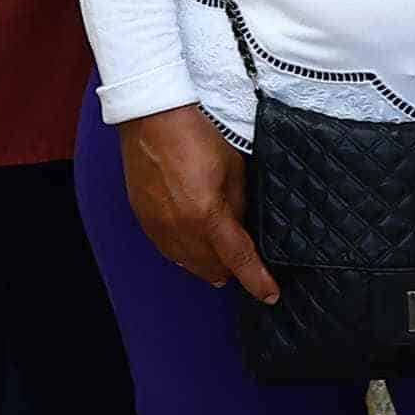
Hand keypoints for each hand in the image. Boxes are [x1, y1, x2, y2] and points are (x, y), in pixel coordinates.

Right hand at [118, 105, 278, 301]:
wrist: (151, 119)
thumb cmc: (194, 136)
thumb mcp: (233, 168)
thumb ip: (239, 204)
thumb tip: (242, 226)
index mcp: (207, 215)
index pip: (239, 260)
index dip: (258, 280)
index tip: (270, 294)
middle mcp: (181, 228)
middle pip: (213, 268)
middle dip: (232, 269)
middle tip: (246, 262)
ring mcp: (159, 227)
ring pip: (189, 264)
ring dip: (208, 265)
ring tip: (221, 261)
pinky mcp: (144, 220)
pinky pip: (169, 251)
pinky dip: (186, 254)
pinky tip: (193, 246)